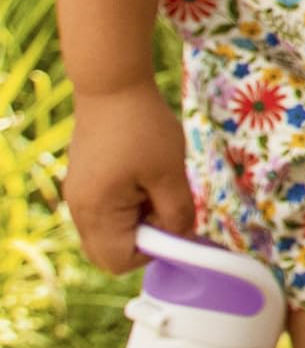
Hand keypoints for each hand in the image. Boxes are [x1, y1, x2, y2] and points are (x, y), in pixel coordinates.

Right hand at [66, 82, 194, 273]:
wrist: (113, 85)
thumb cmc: (144, 128)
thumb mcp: (170, 173)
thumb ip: (178, 212)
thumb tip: (183, 239)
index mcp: (97, 214)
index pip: (120, 262)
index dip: (154, 250)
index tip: (174, 220)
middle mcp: (79, 211)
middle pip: (111, 252)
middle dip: (145, 237)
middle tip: (165, 203)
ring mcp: (79, 196)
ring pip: (110, 230)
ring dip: (138, 218)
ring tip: (155, 183)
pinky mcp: (84, 182)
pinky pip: (106, 210)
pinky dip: (128, 204)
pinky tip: (143, 174)